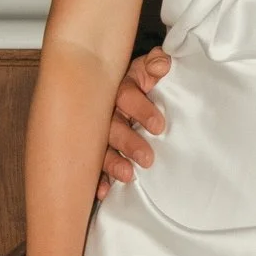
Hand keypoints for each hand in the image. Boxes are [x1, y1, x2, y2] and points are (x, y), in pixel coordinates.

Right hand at [97, 48, 171, 201]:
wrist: (112, 86)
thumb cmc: (139, 84)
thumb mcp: (147, 71)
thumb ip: (155, 64)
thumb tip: (162, 63)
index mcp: (120, 90)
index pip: (126, 96)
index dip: (141, 110)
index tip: (159, 126)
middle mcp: (105, 112)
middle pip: (113, 127)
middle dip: (129, 142)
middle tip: (147, 157)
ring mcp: (99, 133)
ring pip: (101, 148)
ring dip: (113, 162)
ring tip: (127, 174)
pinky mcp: (96, 151)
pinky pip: (94, 166)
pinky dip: (98, 180)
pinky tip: (102, 192)